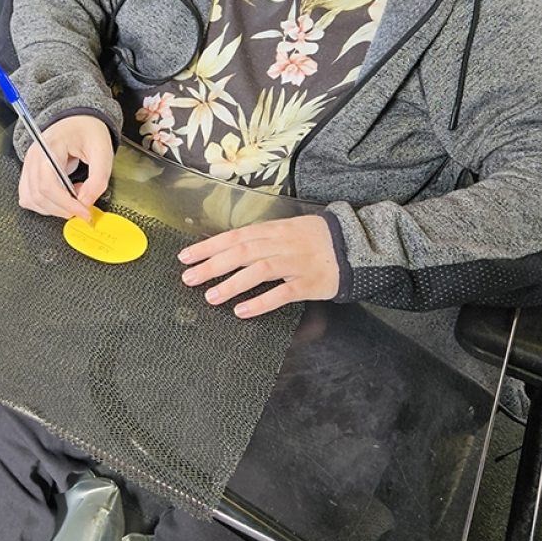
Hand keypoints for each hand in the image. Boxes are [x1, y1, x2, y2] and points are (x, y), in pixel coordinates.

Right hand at [17, 115, 112, 221]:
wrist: (78, 121)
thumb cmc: (88, 132)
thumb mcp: (102, 151)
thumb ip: (98, 178)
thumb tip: (86, 202)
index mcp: (50, 147)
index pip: (48, 183)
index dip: (65, 203)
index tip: (83, 212)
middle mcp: (34, 156)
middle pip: (38, 194)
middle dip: (62, 208)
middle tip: (82, 207)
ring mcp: (29, 164)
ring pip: (31, 199)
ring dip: (54, 208)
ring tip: (74, 196)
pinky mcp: (29, 173)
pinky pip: (29, 197)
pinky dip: (45, 205)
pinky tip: (61, 197)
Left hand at [178, 215, 338, 317]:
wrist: (355, 244)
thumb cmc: (315, 238)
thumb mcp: (286, 230)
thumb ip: (259, 238)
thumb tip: (226, 249)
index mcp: (272, 229)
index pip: (234, 236)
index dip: (208, 246)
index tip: (186, 256)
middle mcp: (281, 244)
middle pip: (241, 252)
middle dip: (212, 265)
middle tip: (189, 278)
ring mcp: (296, 263)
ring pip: (259, 271)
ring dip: (232, 284)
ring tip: (211, 296)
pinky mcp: (310, 283)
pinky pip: (283, 293)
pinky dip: (261, 302)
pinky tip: (243, 310)